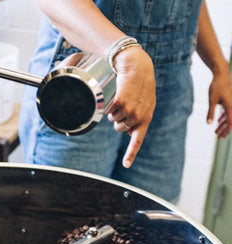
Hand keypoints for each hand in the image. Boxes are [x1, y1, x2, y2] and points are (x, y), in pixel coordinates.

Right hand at [106, 46, 155, 167]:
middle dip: (118, 121)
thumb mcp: (145, 102)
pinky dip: (108, 107)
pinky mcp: (120, 103)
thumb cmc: (140, 84)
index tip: (126, 165)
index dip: (131, 154)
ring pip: (112, 120)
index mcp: (146, 119)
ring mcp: (129, 111)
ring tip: (122, 98)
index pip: (137, 141)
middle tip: (123, 106)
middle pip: (119, 129)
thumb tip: (129, 132)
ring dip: (113, 112)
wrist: (137, 66)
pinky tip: (116, 96)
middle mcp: (138, 117)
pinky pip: (108, 112)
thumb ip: (140, 118)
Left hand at [207, 63, 231, 138]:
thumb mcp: (211, 100)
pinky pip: (228, 111)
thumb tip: (209, 123)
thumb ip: (211, 112)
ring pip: (229, 116)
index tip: (221, 136)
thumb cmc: (216, 87)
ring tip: (216, 131)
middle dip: (224, 129)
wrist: (221, 75)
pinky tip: (218, 121)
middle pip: (230, 121)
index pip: (230, 122)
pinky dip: (223, 117)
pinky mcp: (229, 100)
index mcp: (231, 106)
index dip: (226, 130)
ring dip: (223, 124)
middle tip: (218, 137)